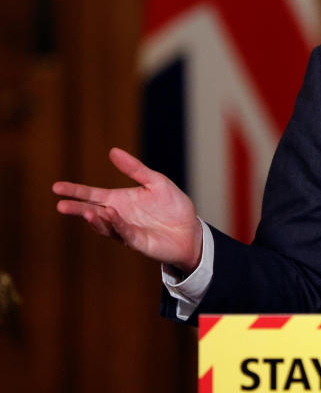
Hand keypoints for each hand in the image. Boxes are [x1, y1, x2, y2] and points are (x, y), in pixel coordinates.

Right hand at [52, 148, 202, 272]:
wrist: (190, 230)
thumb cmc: (172, 206)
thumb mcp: (155, 182)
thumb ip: (134, 169)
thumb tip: (112, 151)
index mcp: (120, 200)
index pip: (93, 195)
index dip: (76, 191)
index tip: (57, 187)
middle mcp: (118, 216)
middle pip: (93, 212)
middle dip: (78, 209)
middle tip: (61, 205)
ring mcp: (126, 231)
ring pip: (106, 226)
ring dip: (96, 219)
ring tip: (86, 212)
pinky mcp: (139, 242)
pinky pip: (125, 233)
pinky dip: (117, 224)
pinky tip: (111, 215)